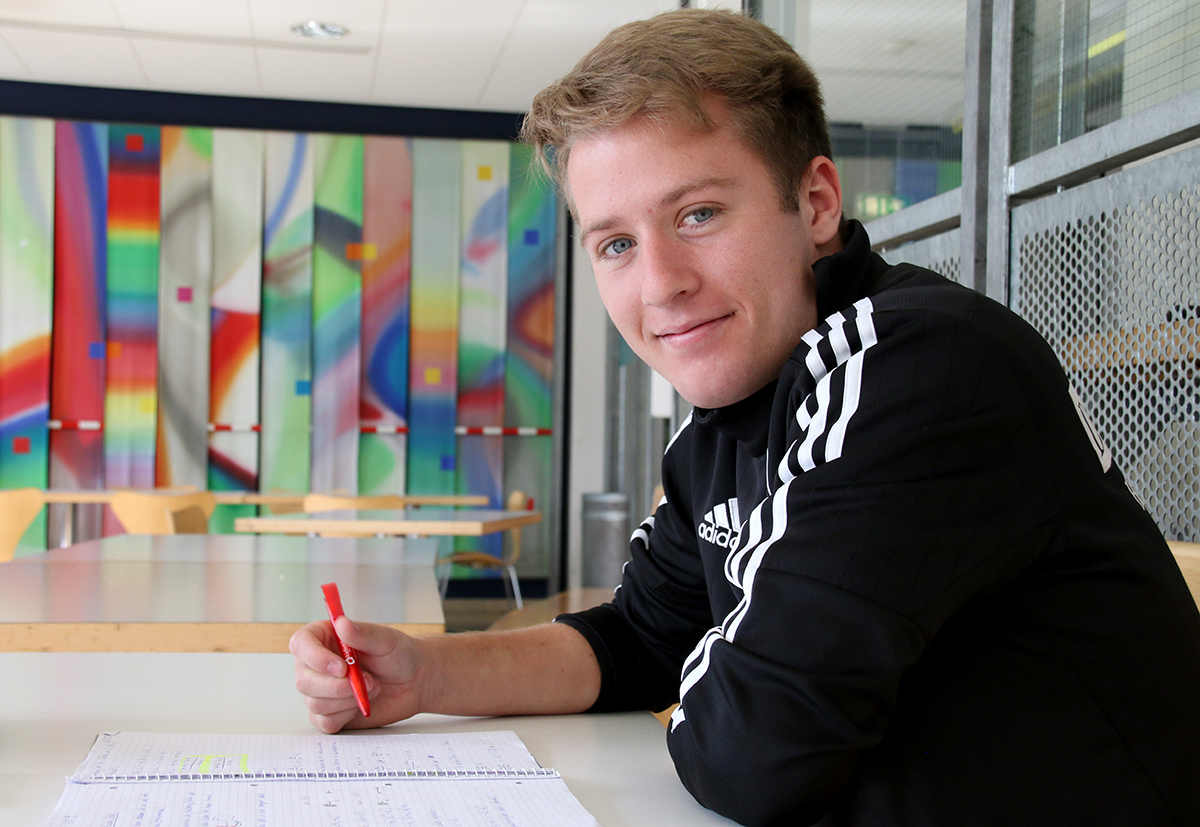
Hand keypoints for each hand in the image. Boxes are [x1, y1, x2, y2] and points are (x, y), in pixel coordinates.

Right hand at [290, 617, 423, 732]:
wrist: (413, 681)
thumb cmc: (398, 655)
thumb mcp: (385, 639)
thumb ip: (362, 633)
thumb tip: (341, 623)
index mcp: (323, 638)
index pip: (300, 644)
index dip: (315, 658)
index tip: (342, 667)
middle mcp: (316, 665)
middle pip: (304, 681)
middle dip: (337, 687)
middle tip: (368, 681)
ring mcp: (320, 690)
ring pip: (315, 704)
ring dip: (347, 700)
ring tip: (372, 688)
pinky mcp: (329, 713)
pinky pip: (325, 722)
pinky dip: (346, 716)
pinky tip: (361, 704)